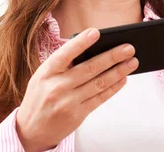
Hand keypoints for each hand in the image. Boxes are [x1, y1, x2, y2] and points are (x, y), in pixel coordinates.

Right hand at [15, 28, 138, 151]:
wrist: (30, 130)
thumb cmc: (40, 96)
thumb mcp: (42, 77)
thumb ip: (63, 64)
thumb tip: (93, 50)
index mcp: (46, 72)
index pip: (65, 54)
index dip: (81, 43)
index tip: (96, 32)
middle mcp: (57, 86)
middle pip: (89, 68)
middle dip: (112, 56)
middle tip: (129, 48)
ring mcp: (68, 102)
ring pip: (99, 83)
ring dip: (118, 71)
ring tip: (132, 62)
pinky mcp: (78, 114)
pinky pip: (100, 98)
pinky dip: (113, 87)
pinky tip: (123, 79)